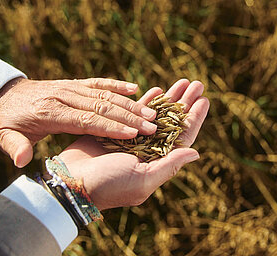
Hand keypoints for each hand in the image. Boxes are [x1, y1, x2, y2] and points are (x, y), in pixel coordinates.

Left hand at [0, 78, 157, 167]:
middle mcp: (64, 96)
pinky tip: (134, 89)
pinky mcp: (74, 83)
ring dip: (129, 103)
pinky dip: (116, 85)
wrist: (5, 94)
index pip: (85, 120)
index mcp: (50, 112)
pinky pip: (98, 82)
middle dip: (129, 116)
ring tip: (151, 112)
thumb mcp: (5, 135)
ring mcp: (70, 87)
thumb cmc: (9, 121)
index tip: (133, 134)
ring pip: (104, 94)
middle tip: (152, 125)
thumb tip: (21, 161)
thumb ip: (15, 147)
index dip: (110, 127)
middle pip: (101, 106)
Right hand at [58, 79, 208, 209]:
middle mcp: (147, 150)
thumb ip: (169, 166)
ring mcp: (131, 139)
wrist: (72, 183)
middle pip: (172, 122)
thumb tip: (196, 153)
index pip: (182, 137)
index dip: (194, 118)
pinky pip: (134, 112)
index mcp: (157, 162)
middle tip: (196, 84)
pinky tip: (156, 89)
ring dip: (169, 98)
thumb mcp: (143, 178)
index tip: (204, 99)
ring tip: (180, 82)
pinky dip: (146, 101)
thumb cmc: (108, 185)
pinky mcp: (114, 130)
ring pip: (155, 114)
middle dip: (184, 102)